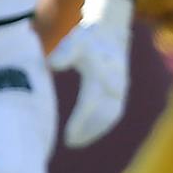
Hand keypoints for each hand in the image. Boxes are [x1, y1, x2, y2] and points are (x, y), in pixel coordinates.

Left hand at [48, 0, 131, 147]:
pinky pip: (114, 112)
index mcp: (100, 74)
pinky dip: (103, 124)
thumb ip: (65, 52)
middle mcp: (113, 83)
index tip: (67, 137)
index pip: (89, 104)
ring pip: (111, 116)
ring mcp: (120, 87)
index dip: (79, 121)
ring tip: (78, 141)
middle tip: (72, 143)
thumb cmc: (88, 37)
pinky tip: (89, 130)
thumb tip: (52, 64)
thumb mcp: (75, 40)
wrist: (110, 29)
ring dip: (96, 130)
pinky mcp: (120, 90)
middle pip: (104, 115)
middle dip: (89, 131)